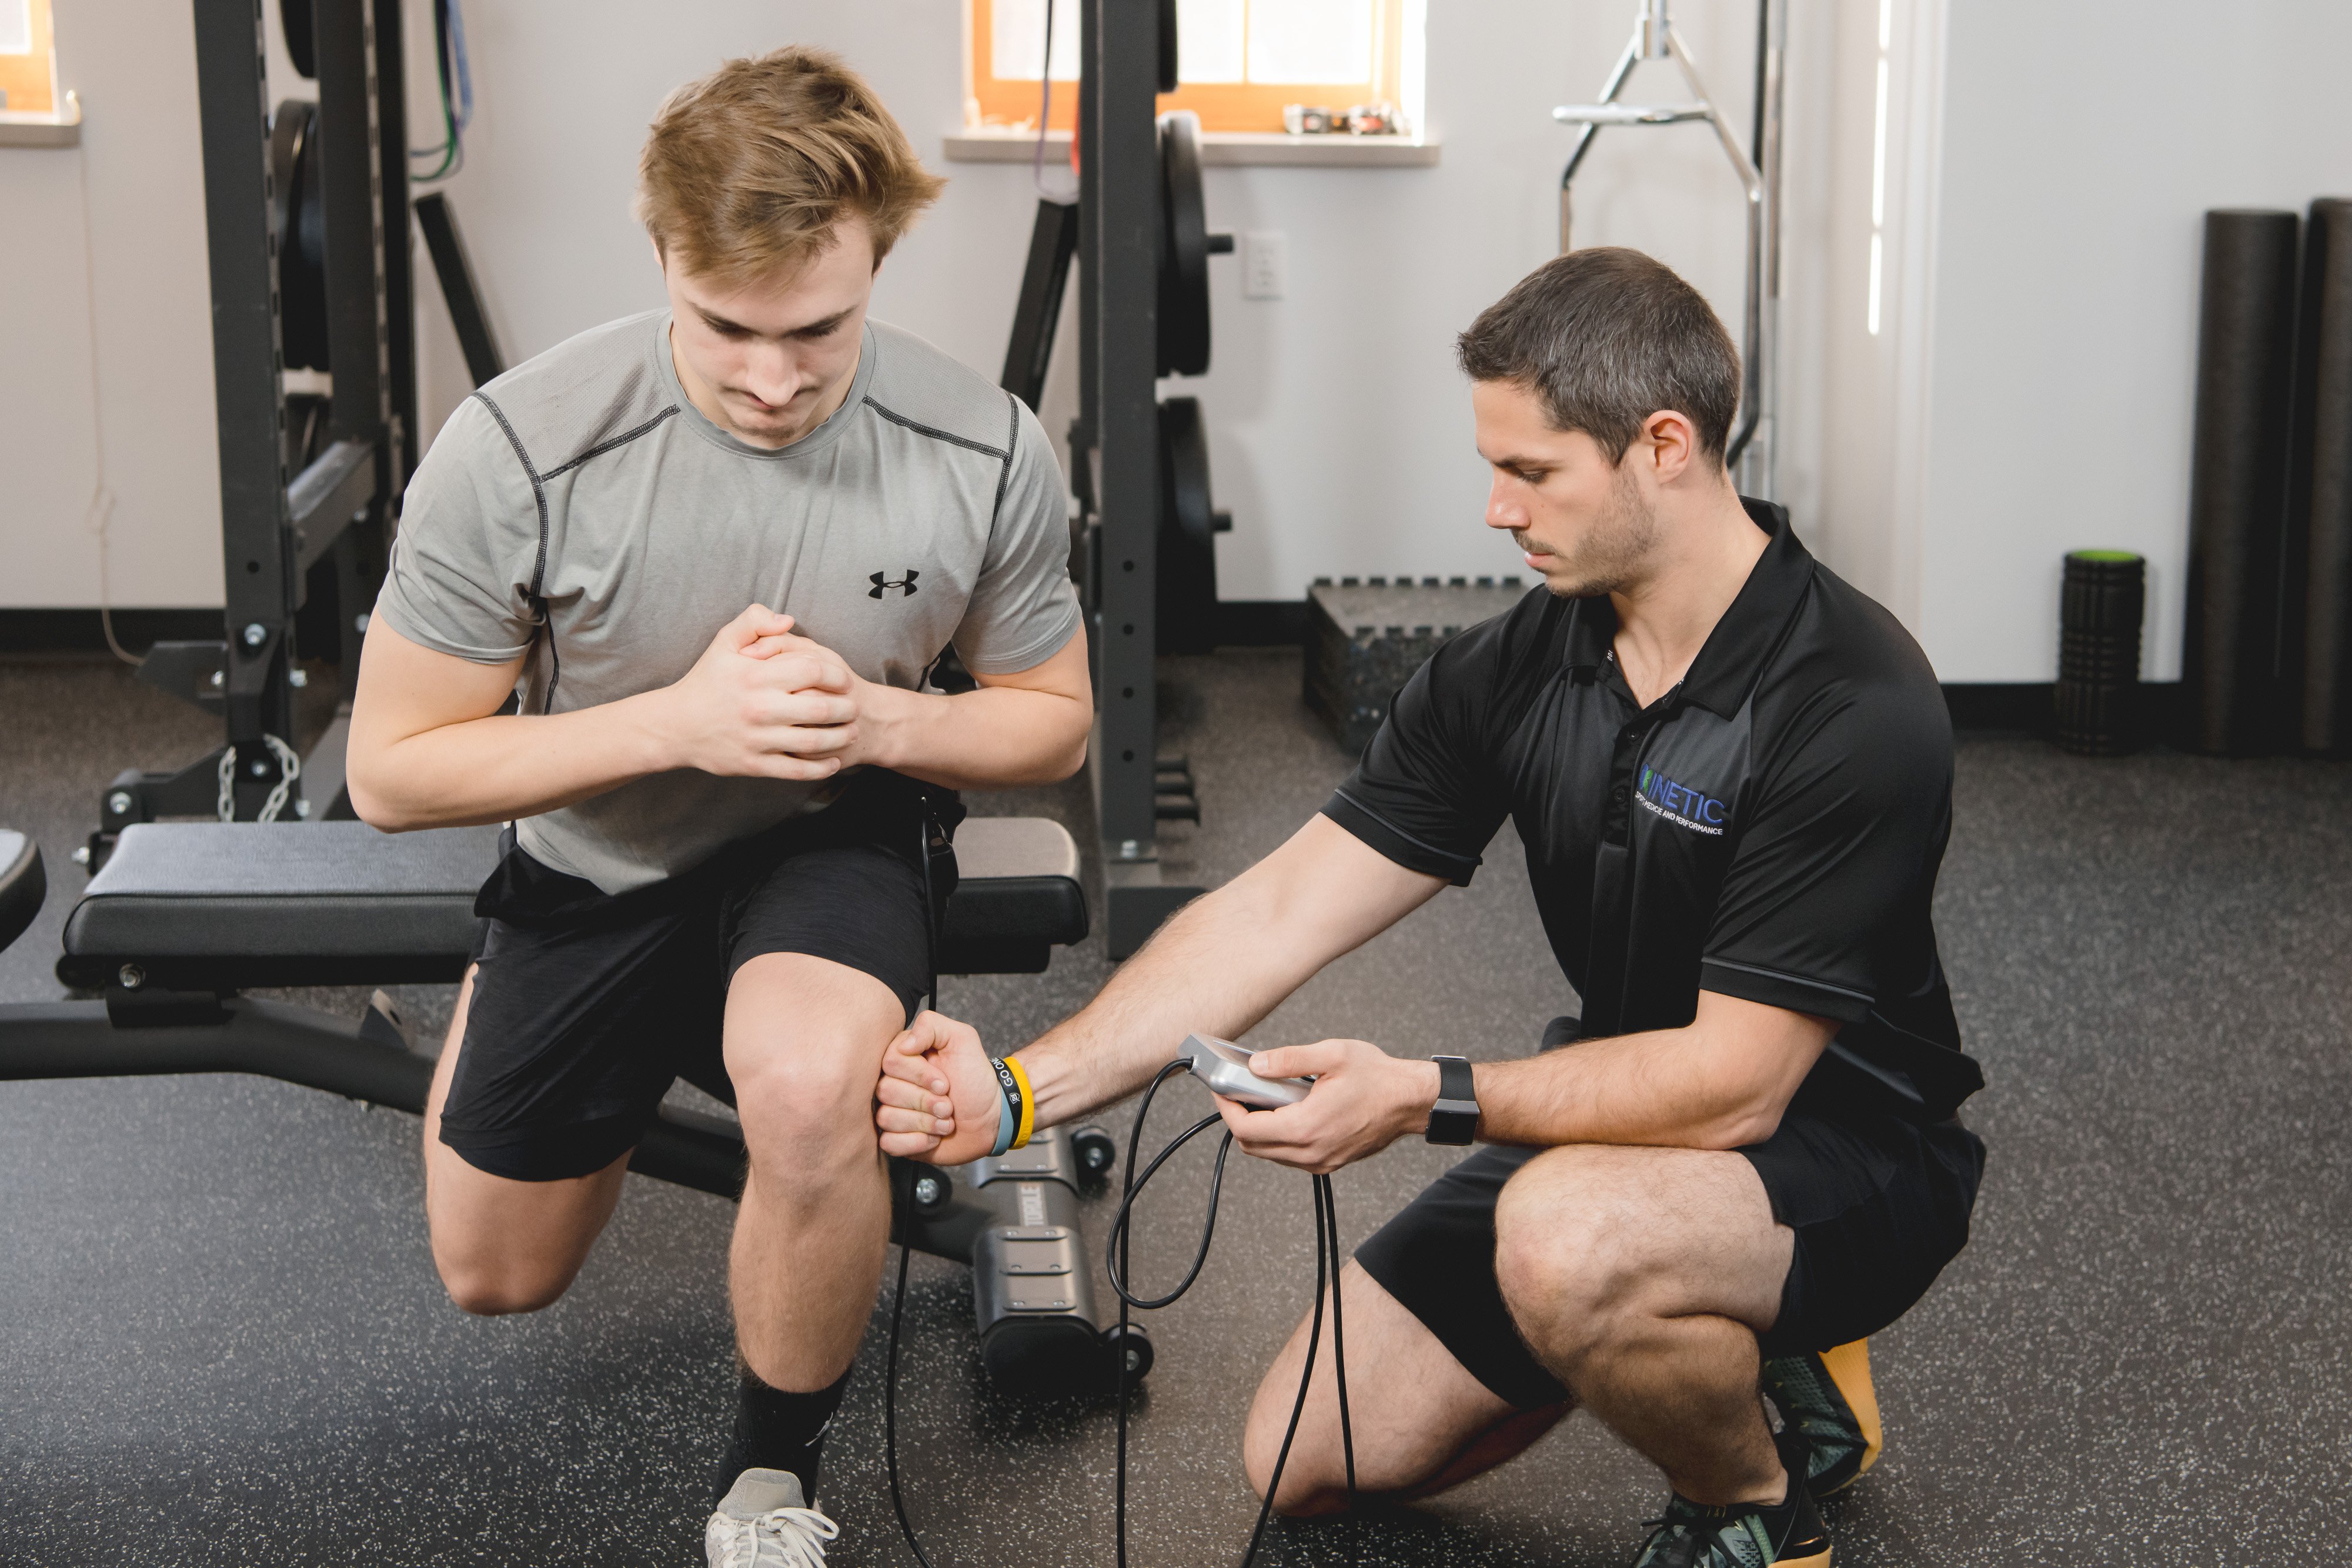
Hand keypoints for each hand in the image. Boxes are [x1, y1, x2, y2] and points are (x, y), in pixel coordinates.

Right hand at [645, 605, 860, 778]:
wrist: (675, 725)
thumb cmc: (706, 681)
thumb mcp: (723, 642)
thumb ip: (755, 621)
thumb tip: (789, 621)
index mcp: (756, 675)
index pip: (813, 670)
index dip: (836, 674)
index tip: (843, 679)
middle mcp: (759, 708)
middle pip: (822, 708)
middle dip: (846, 708)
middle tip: (854, 707)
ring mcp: (758, 739)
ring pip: (814, 742)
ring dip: (841, 737)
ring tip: (851, 731)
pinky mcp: (754, 765)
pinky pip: (797, 770)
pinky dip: (821, 768)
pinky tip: (834, 761)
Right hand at [875, 1010, 1006, 1163]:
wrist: (990, 1117)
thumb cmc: (976, 1079)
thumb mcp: (963, 1040)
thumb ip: (932, 1026)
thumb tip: (904, 1043)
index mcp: (903, 1056)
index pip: (891, 1061)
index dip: (920, 1075)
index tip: (945, 1082)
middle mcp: (893, 1082)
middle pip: (886, 1090)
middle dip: (926, 1101)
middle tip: (948, 1104)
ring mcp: (892, 1111)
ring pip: (886, 1117)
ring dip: (925, 1122)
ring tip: (946, 1120)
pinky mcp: (896, 1138)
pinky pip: (889, 1142)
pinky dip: (916, 1142)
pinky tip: (934, 1137)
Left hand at [1210, 1038, 1439, 1175]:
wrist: (1409, 1101)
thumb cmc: (1377, 1078)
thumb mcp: (1331, 1055)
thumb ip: (1289, 1060)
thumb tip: (1256, 1065)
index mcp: (1307, 1126)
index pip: (1246, 1130)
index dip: (1227, 1109)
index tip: (1222, 1090)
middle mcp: (1311, 1152)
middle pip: (1253, 1147)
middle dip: (1238, 1120)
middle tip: (1237, 1093)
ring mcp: (1321, 1161)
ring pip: (1270, 1154)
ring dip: (1258, 1130)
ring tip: (1261, 1100)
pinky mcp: (1329, 1162)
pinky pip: (1289, 1156)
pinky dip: (1278, 1138)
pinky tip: (1285, 1112)